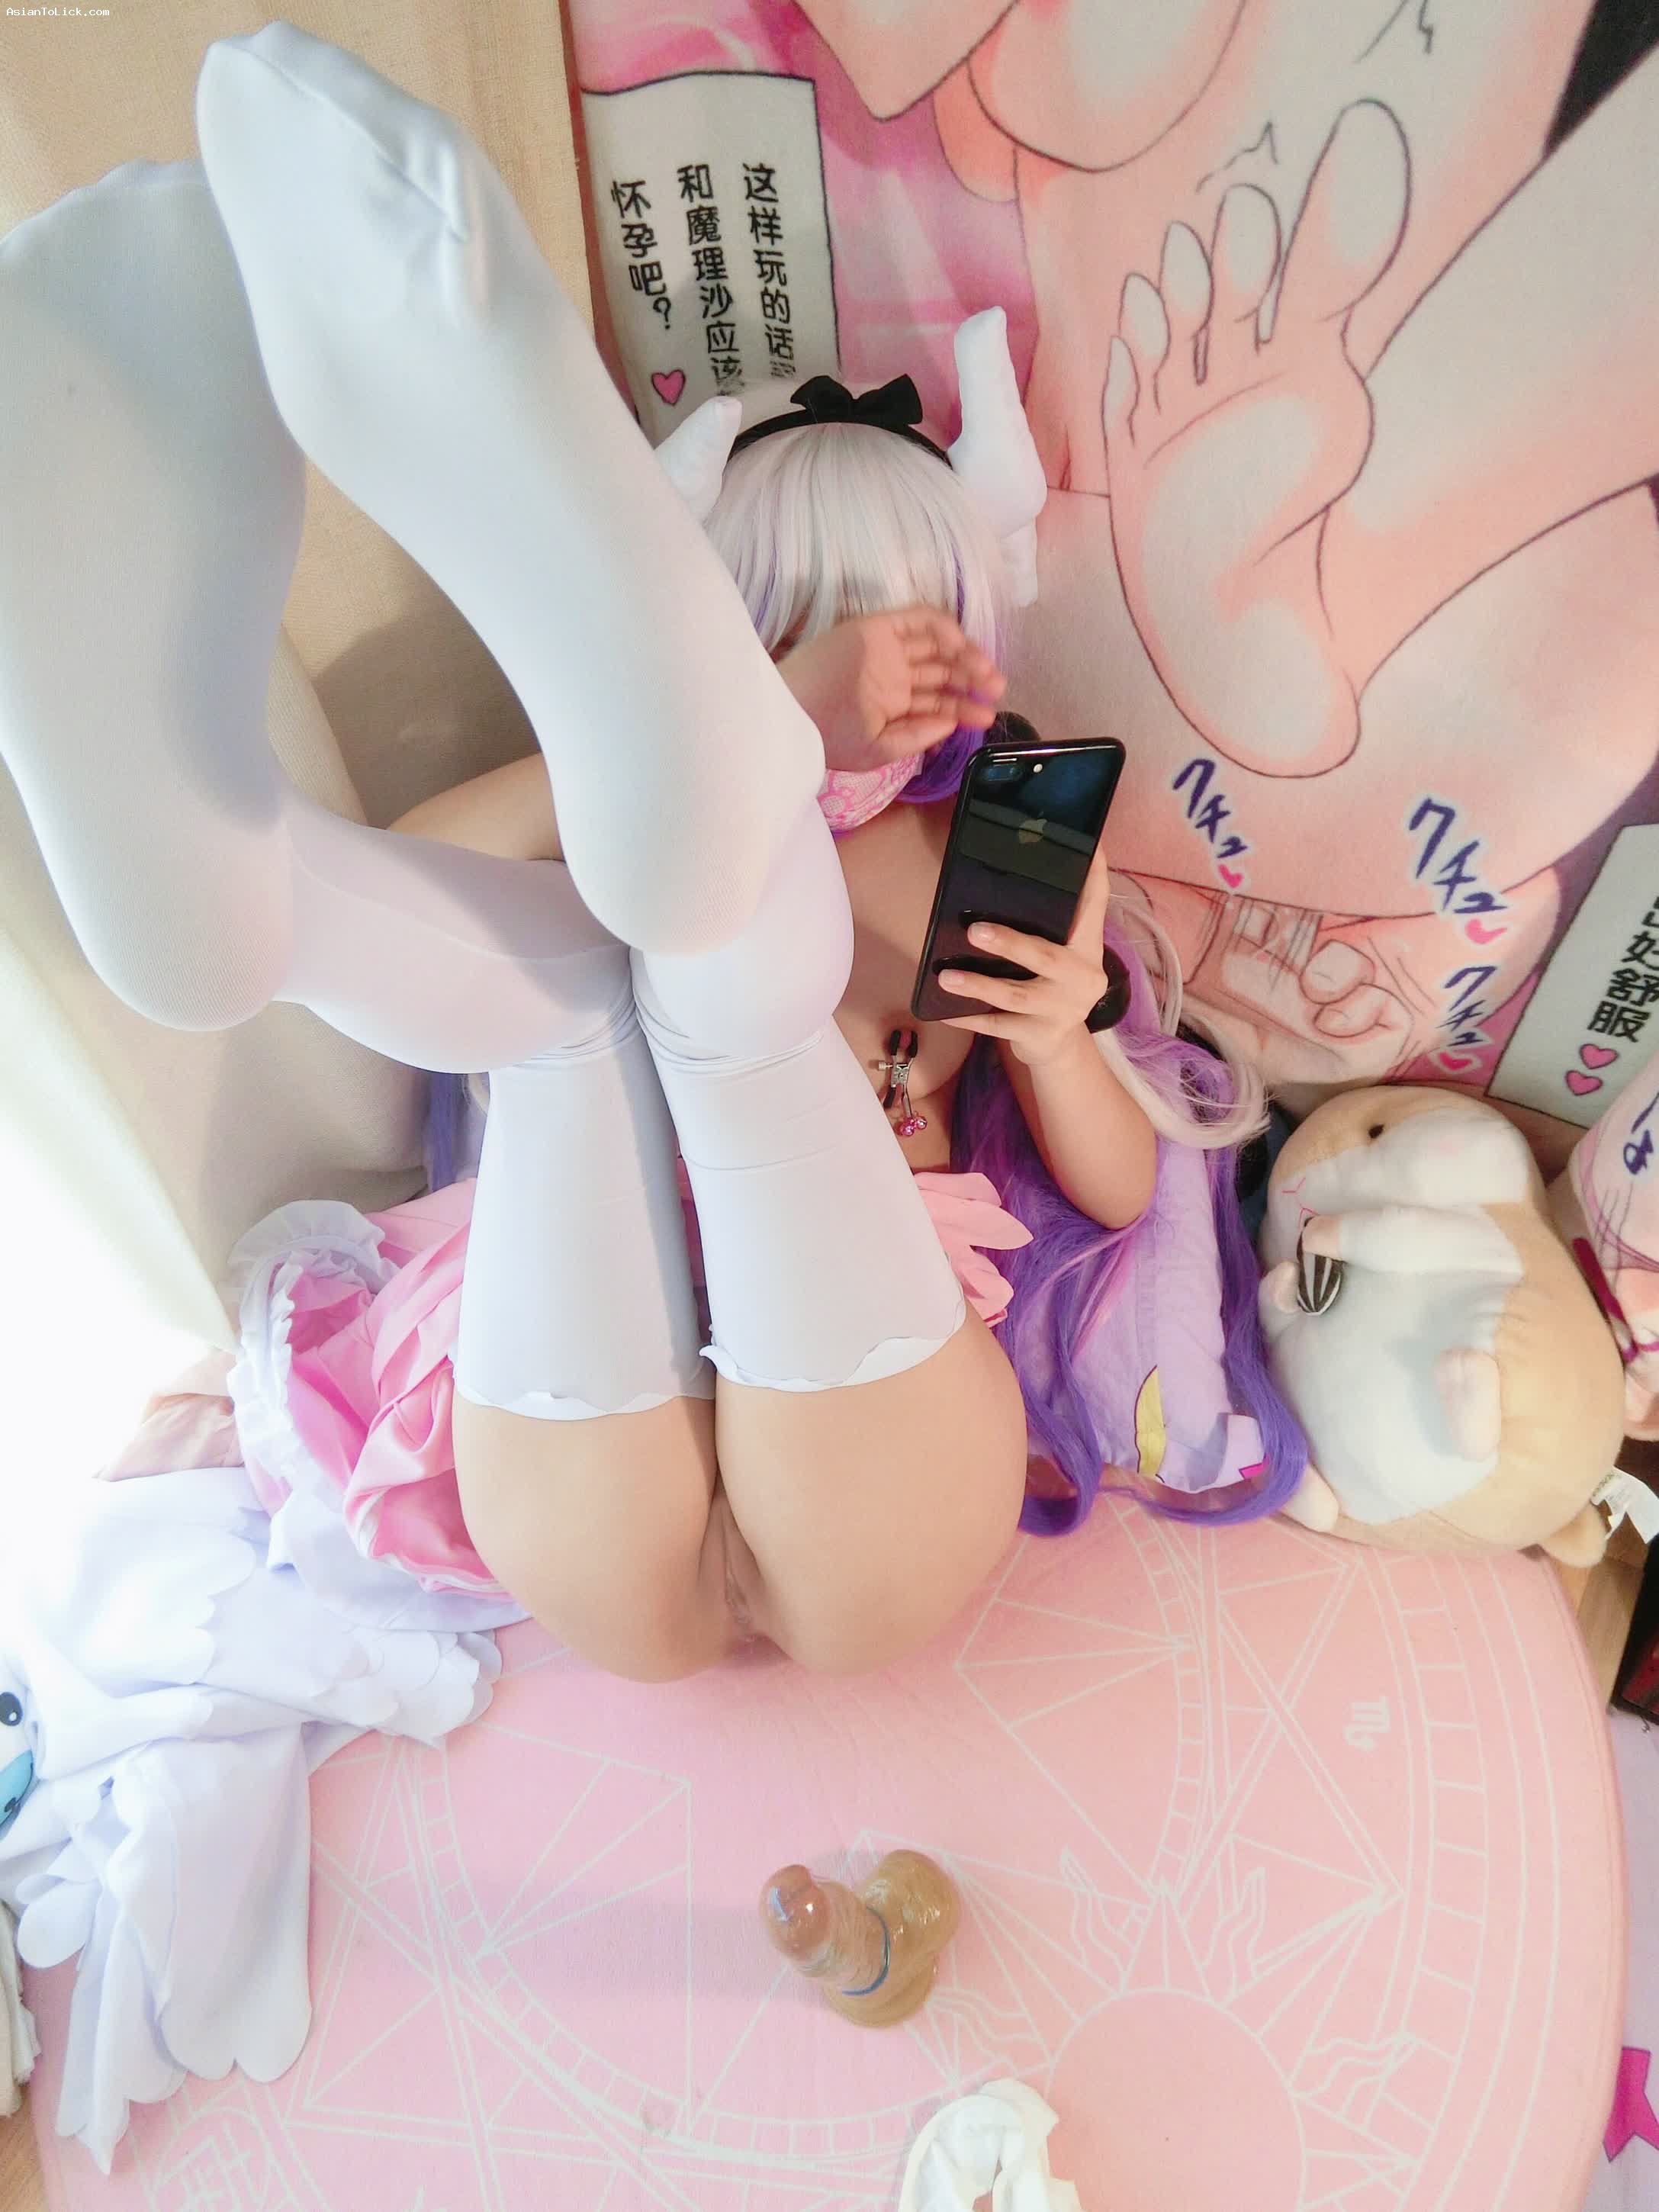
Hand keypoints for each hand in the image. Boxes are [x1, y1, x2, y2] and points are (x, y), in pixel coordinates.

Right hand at [779, 607, 1004, 774]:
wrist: (790, 714)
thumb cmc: (826, 737)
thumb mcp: (877, 749)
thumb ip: (916, 735)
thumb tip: (951, 720)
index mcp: (888, 704)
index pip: (934, 700)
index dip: (962, 707)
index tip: (987, 717)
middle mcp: (890, 674)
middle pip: (940, 671)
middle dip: (971, 681)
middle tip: (996, 690)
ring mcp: (885, 649)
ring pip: (935, 645)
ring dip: (965, 656)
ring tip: (988, 675)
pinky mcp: (876, 627)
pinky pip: (918, 620)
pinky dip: (944, 628)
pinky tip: (962, 648)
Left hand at [938, 841, 1114, 1066]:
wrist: (1060, 1046)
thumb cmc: (1052, 986)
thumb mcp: (1061, 955)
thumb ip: (1049, 925)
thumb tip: (1007, 875)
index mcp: (1088, 949)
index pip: (1095, 906)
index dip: (1094, 877)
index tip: (1091, 845)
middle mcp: (1082, 979)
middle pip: (1045, 957)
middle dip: (1010, 944)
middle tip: (974, 931)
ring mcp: (1063, 1011)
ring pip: (1015, 996)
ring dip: (978, 985)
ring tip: (946, 976)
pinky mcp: (1040, 1036)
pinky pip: (998, 1027)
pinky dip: (969, 1019)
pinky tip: (944, 1012)